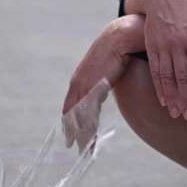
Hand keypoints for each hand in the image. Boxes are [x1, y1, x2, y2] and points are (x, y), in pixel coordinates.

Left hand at [62, 17, 140, 147]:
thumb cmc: (112, 53)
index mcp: (78, 81)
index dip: (68, 121)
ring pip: (80, 116)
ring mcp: (85, 86)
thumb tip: (102, 89)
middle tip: (73, 146)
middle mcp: (78, 84)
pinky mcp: (95, 88)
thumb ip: (98, 82)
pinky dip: (90, 126)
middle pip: (72, 114)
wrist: (118, 39)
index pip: (70, 105)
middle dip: (72, 131)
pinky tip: (91, 135)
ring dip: (82, 133)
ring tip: (84, 147)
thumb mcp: (102, 71)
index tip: (68, 134)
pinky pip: (90, 112)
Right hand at [142, 0, 186, 118]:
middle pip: (183, 77)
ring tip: (176, 113)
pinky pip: (155, 70)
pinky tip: (163, 99)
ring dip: (172, 97)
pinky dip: (159, 86)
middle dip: (186, 98)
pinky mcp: (151, 46)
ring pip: (168, 77)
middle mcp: (178, 45)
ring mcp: (163, 46)